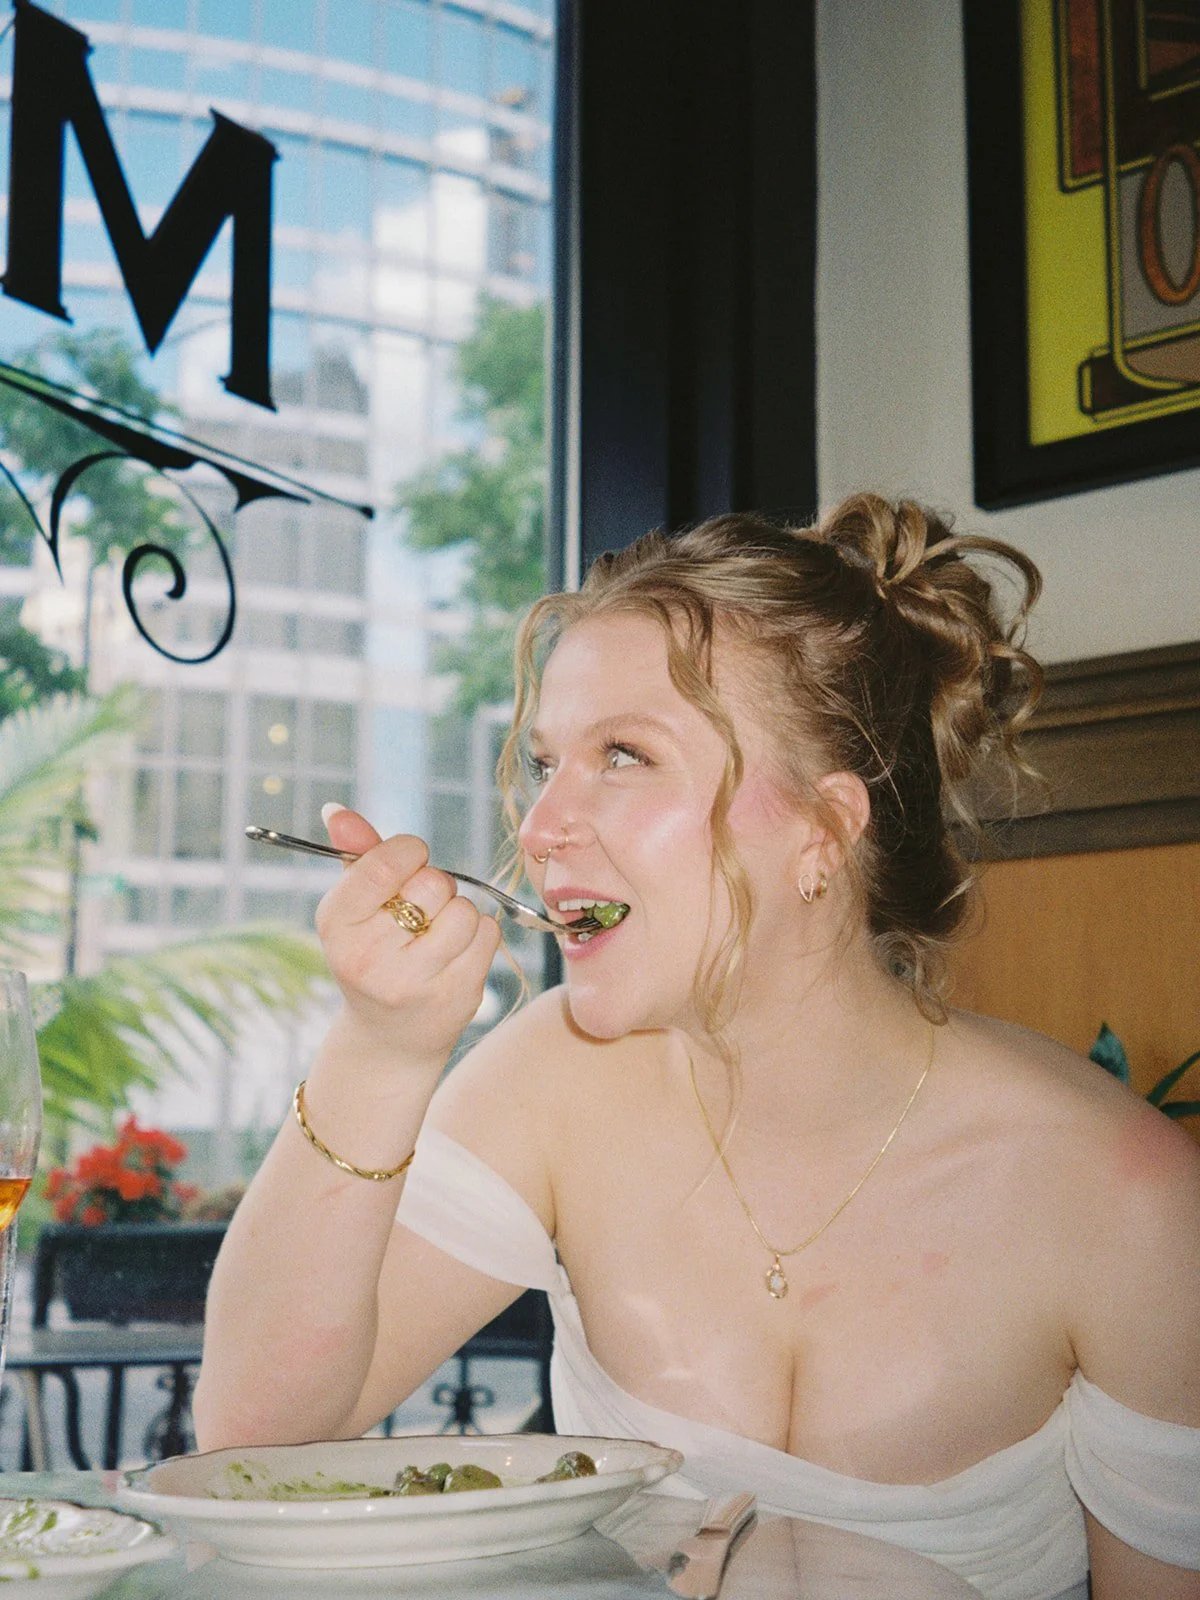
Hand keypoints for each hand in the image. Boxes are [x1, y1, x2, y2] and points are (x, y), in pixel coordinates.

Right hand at [314, 807, 502, 1068]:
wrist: (389, 1038)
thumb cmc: (374, 953)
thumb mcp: (354, 908)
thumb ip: (355, 855)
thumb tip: (335, 810)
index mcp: (335, 924)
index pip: (385, 862)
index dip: (410, 852)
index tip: (410, 862)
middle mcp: (366, 957)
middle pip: (432, 883)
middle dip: (435, 886)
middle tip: (420, 911)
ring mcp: (412, 982)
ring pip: (464, 910)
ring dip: (460, 913)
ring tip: (438, 935)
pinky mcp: (455, 997)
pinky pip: (488, 934)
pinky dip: (480, 935)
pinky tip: (456, 954)